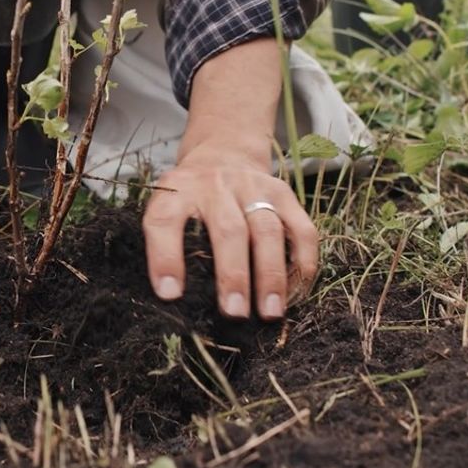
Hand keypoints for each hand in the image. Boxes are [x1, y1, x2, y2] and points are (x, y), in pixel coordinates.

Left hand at [142, 142, 317, 319]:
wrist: (224, 154)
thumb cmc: (190, 197)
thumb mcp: (167, 207)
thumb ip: (167, 242)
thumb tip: (174, 298)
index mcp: (177, 191)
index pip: (165, 221)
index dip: (165, 258)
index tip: (170, 295)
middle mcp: (216, 185)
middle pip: (228, 229)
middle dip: (233, 275)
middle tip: (234, 312)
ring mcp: (254, 186)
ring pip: (267, 230)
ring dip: (270, 275)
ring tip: (270, 311)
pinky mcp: (284, 194)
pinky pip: (302, 230)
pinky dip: (302, 264)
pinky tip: (295, 293)